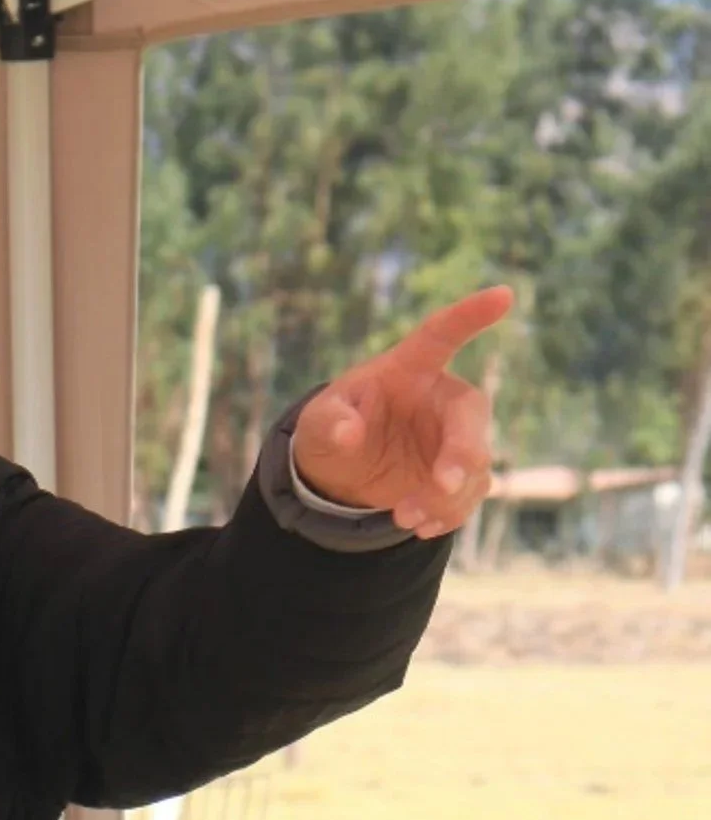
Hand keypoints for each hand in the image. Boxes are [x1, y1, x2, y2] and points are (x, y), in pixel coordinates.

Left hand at [292, 286, 511, 539]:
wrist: (342, 473)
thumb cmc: (333, 428)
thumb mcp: (318, 424)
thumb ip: (329, 422)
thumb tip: (348, 431)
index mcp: (409, 370)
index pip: (440, 335)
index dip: (470, 315)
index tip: (503, 294)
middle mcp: (441, 401)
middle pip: (471, 417)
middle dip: (464, 452)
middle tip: (443, 483)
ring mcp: (454, 439)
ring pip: (474, 466)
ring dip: (445, 496)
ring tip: (404, 517)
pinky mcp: (459, 476)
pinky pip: (468, 496)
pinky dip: (448, 515)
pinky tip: (421, 525)